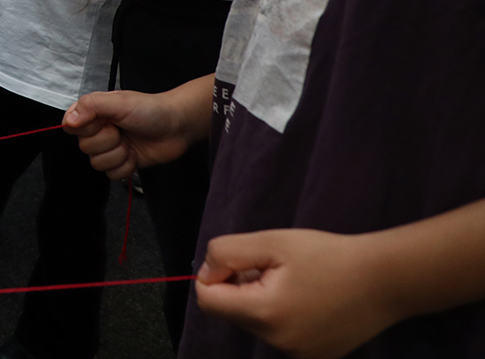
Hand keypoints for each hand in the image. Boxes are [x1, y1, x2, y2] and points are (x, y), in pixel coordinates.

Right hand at [62, 87, 205, 180]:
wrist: (177, 126)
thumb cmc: (150, 109)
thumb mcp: (118, 102)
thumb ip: (90, 106)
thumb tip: (68, 121)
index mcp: (92, 113)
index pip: (71, 127)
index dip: (87, 128)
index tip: (105, 122)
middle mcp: (98, 131)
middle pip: (85, 148)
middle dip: (108, 142)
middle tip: (123, 131)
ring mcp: (110, 148)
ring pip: (98, 164)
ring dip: (119, 155)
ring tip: (130, 143)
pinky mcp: (121, 163)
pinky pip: (112, 175)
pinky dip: (127, 167)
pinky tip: (135, 154)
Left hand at [195, 228, 395, 358]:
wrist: (384, 280)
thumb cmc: (327, 255)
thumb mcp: (271, 241)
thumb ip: (227, 254)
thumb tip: (204, 274)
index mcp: (265, 314)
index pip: (207, 301)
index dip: (215, 276)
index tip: (240, 262)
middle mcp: (278, 343)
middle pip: (232, 312)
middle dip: (241, 287)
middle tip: (274, 268)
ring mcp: (298, 355)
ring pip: (255, 324)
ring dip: (262, 301)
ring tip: (296, 283)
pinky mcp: (314, 358)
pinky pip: (279, 335)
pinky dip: (283, 316)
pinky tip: (309, 300)